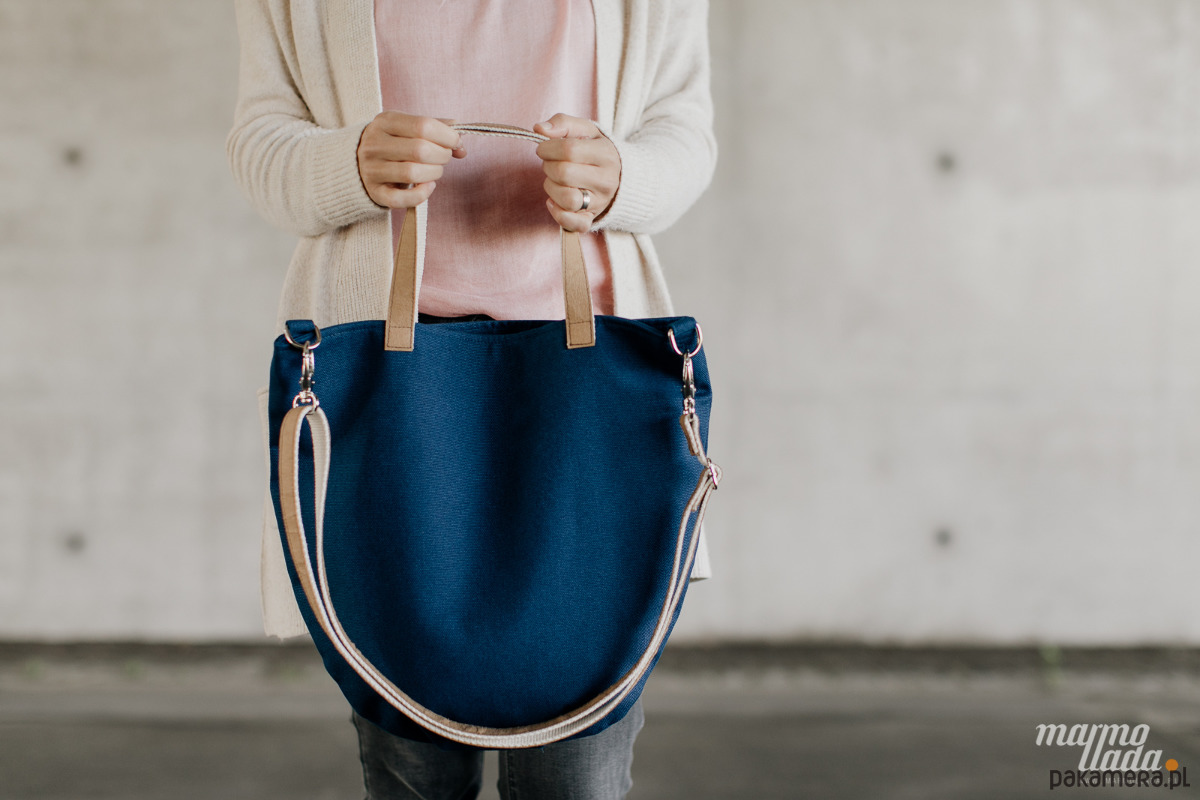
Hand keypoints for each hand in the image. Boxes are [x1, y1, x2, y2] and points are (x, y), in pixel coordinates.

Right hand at [357, 112, 466, 208]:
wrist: (357, 162)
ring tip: (435, 170)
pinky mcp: (375, 192)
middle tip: (444, 157)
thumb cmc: (394, 143)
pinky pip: (402, 199)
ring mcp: (372, 170)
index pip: (423, 125)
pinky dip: (422, 194)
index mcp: (385, 122)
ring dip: (434, 173)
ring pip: (413, 173)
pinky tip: (428, 186)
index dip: (447, 136)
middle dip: (442, 155)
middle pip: (420, 150)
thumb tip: (461, 144)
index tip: (454, 142)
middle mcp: (375, 144)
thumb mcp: (409, 127)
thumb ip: (436, 129)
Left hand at [533, 114, 620, 231]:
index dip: (548, 148)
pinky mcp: (591, 219)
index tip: (544, 148)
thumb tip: (539, 129)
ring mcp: (600, 202)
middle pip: (564, 174)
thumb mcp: (586, 130)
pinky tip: (554, 201)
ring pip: (567, 199)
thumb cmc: (596, 151)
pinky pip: (573, 224)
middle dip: (548, 167)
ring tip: (555, 181)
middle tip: (551, 164)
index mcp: (606, 154)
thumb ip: (563, 123)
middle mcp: (606, 180)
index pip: (569, 150)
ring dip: (551, 188)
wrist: (621, 177)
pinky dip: (558, 214)